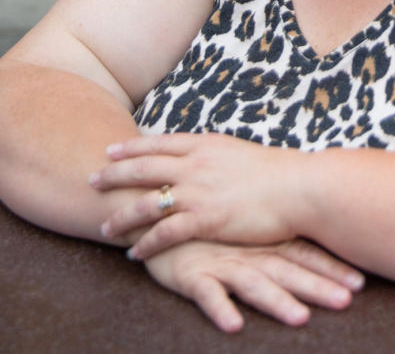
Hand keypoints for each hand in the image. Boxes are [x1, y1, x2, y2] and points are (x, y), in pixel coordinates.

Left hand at [91, 133, 307, 257]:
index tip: (111, 150)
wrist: (299, 187)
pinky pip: (164, 233)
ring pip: (146, 203)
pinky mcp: (205, 220)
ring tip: (106, 227)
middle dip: (114, 174)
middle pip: (144, 168)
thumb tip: (207, 157)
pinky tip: (134, 253)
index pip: (159, 143)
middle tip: (92, 180)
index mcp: (207, 144)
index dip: (132, 147)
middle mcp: (197, 165)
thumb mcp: (242, 152)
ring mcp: (199, 192)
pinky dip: (145, 244)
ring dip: (122, 216)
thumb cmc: (278, 173)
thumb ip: (218, 156)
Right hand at [145, 238, 362, 331]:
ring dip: (278, 301)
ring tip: (300, 319)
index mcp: (264, 241)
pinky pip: (207, 294)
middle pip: (289, 271)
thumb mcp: (245, 226)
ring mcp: (221, 262)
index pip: (305, 254)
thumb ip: (275, 234)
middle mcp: (249, 252)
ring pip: (255, 283)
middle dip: (318, 286)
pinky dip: (221, 308)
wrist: (160, 206)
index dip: (332, 268)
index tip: (361, 282)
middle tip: (347, 301)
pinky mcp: (191, 275)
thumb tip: (315, 229)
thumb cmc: (208, 222)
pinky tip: (234, 325)